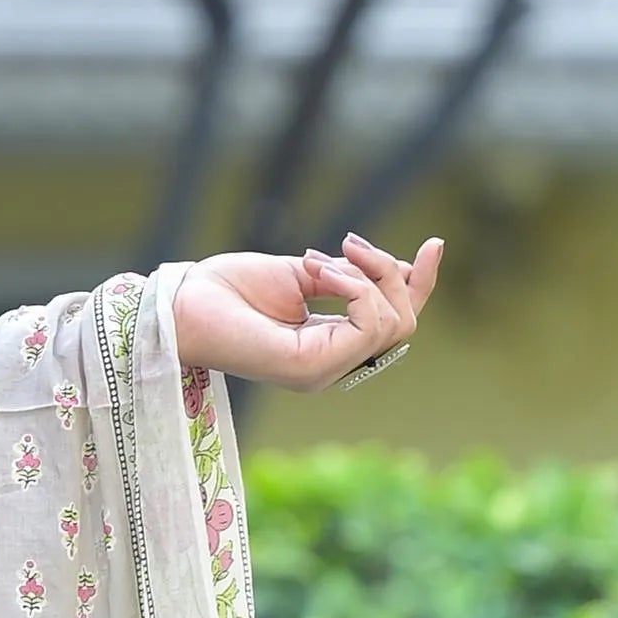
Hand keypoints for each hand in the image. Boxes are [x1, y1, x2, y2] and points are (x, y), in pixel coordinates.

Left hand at [175, 233, 441, 390]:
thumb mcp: (303, 273)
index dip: (419, 286)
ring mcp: (322, 373)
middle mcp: (330, 366)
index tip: (435, 244)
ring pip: (393, 325)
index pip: (393, 325)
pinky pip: (368, 324)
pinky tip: (320, 271)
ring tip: (322, 259)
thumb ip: (348, 276)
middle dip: (391, 275)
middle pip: (403, 325)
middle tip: (349, 244)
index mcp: (328, 346)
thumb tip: (399, 267)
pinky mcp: (310, 369)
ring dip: (369, 276)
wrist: (182, 303)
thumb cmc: (227, 290)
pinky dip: (355, 286)